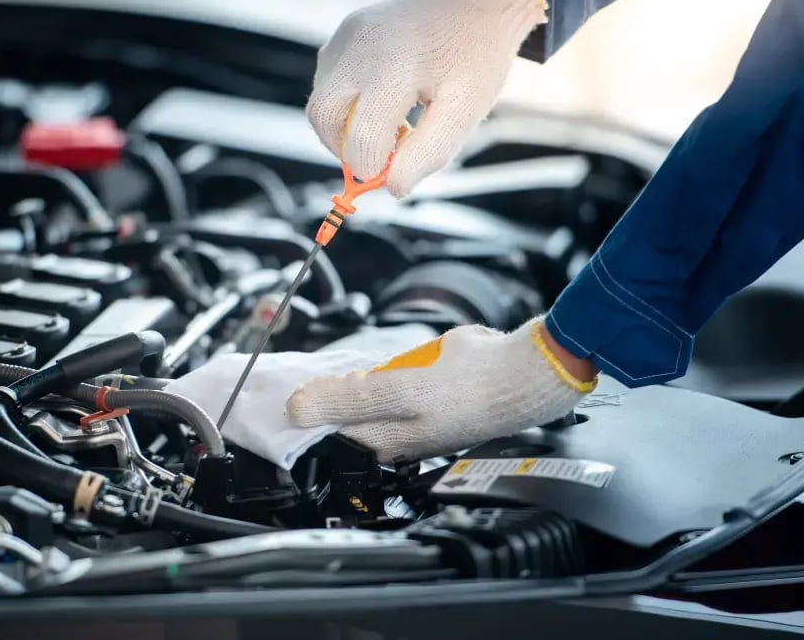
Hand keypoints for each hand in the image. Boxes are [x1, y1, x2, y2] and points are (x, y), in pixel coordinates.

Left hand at [287, 318, 595, 463]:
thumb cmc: (471, 385)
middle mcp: (397, 435)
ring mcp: (413, 416)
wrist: (526, 371)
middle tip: (297, 376)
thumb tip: (298, 410)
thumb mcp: (398, 389)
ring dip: (343, 385)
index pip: (324, 434)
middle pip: (340, 419)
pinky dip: (373, 375)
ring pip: (363, 401)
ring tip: (325, 369)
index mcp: (385, 441)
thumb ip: (346, 400)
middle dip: (317, 397)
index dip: (299, 414)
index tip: (277, 393)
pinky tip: (370, 363)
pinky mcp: (429, 396)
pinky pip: (387, 387)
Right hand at [306, 0, 545, 196]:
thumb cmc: (475, 56)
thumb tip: (392, 187)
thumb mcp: (464, 113)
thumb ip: (428, 154)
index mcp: (395, 69)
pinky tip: (382, 102)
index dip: (372, 167)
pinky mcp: (345, 32)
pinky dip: (346, 103)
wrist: (477, 1)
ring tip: (389, 125)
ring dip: (345, 126)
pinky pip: (328, 80)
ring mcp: (348, 36)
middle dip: (344, 148)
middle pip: (323, 117)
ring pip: (321, 100)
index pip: (361, 138)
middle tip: (378, 155)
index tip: (391, 173)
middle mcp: (361, 48)